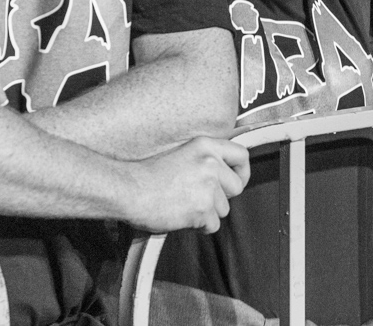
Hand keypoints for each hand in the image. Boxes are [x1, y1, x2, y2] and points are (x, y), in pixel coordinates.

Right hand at [125, 136, 249, 233]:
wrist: (129, 190)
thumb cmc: (148, 175)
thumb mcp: (181, 155)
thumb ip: (205, 161)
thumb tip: (224, 178)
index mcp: (206, 145)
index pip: (242, 155)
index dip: (243, 171)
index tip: (237, 181)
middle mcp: (211, 163)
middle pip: (237, 187)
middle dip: (222, 197)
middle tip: (201, 199)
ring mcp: (208, 186)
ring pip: (224, 209)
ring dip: (207, 213)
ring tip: (184, 206)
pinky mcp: (202, 209)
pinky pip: (212, 225)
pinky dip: (199, 226)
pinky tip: (181, 216)